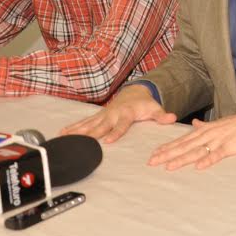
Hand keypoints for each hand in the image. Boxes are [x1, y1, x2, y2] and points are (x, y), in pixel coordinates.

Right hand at [59, 84, 175, 142]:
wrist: (135, 92)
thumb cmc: (145, 104)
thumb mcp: (155, 109)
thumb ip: (162, 115)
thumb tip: (172, 118)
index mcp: (126, 113)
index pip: (121, 125)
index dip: (115, 132)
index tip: (109, 140)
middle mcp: (112, 114)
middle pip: (101, 126)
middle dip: (90, 134)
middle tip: (80, 142)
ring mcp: (103, 115)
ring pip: (88, 124)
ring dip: (76, 131)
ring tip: (64, 138)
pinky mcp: (97, 116)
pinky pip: (83, 122)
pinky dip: (73, 127)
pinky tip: (62, 133)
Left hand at [147, 109, 235, 170]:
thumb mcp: (221, 123)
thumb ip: (206, 126)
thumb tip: (195, 123)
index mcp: (207, 129)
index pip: (183, 139)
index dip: (168, 146)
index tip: (154, 153)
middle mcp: (210, 134)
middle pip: (185, 145)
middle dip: (168, 154)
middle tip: (152, 162)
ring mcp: (220, 140)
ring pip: (197, 151)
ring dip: (182, 159)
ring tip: (168, 166)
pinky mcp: (231, 146)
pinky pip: (218, 154)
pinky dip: (208, 160)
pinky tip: (199, 166)